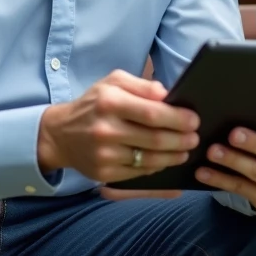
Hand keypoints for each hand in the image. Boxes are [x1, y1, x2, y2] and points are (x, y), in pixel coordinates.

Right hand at [37, 69, 199, 199]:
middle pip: (155, 139)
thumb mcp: (113, 82)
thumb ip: (142, 85)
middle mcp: (106, 130)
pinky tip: (165, 160)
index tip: (194, 119)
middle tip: (195, 138)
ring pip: (150, 160)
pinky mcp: (104, 174)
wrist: (60, 134)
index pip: (152, 113)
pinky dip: (157, 167)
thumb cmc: (94, 103)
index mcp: (110, 102)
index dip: (178, 118)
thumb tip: (167, 94)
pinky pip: (139, 172)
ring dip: (174, 156)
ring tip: (185, 150)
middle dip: (181, 139)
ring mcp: (105, 155)